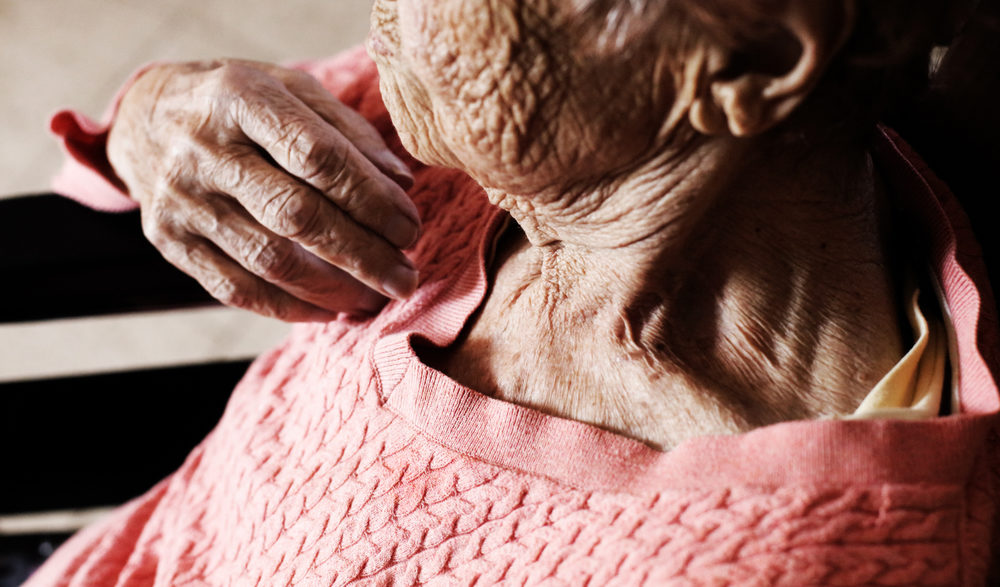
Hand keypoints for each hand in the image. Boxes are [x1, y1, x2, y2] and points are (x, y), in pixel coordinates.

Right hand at [107, 59, 419, 320]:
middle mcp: (203, 149)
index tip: (410, 228)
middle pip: (297, 216)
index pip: (318, 157)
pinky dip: (292, 307)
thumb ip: (349, 132)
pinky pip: (238, 289)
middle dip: (363, 255)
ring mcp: (182, 200)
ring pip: (270, 261)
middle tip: (405, 278)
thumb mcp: (292, 89)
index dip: (371, 199)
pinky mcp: (170, 242)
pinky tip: (332, 309)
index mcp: (240, 98)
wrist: (145, 119)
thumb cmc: (240, 103)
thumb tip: (402, 185)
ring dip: (335, 290)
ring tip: (377, 298)